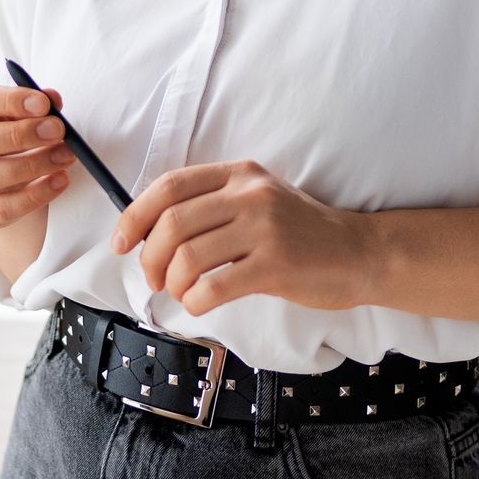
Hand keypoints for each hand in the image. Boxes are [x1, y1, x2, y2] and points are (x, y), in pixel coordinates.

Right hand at [0, 83, 76, 226]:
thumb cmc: (5, 130)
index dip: (7, 100)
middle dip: (20, 135)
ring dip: (32, 165)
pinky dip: (34, 196)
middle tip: (57, 130)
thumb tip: (52, 99)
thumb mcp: (16, 109)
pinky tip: (58, 181)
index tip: (43, 104)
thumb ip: (35, 101)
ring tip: (64, 155)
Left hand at [109, 160, 374, 316]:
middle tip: (153, 278)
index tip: (121, 242)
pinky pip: (214, 286)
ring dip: (172, 283)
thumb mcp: (258, 200)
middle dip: (149, 258)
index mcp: (239, 174)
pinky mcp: (276, 265)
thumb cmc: (300, 233)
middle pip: (171, 223)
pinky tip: (201, 304)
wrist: (358, 253)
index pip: (170, 185)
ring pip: (187, 257)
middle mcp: (250, 194)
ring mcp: (264, 228)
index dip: (135, 215)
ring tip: (180, 293)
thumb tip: (151, 231)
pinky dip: (195, 301)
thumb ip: (213, 204)